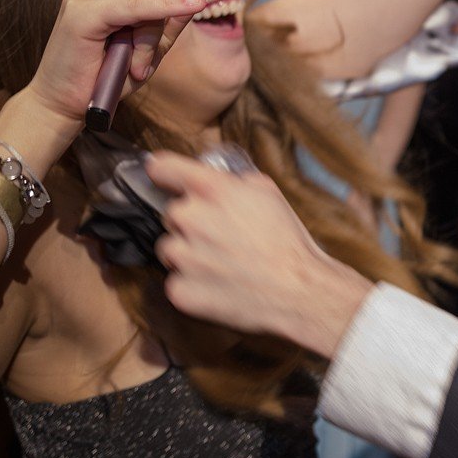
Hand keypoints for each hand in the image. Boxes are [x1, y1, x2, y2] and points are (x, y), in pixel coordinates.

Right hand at [25, 0, 209, 129]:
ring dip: (155, 35)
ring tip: (128, 60)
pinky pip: (140, 6)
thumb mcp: (154, 41)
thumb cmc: (111, 70)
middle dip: (167, 18)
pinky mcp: (85, 11)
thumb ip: (177, 13)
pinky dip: (164, 13)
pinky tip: (190, 6)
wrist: (67, 103)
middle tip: (139, 54)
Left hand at [148, 153, 373, 355]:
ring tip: (222, 264)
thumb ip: (233, 182)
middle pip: (172, 214)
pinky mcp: (179, 290)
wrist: (298, 290)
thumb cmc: (287, 241)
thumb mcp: (267, 192)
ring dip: (189, 254)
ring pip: (170, 249)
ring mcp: (182, 257)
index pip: (164, 167)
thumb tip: (217, 182)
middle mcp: (190, 219)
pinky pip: (175, 281)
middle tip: (222, 236)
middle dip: (192, 223)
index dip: (164, 171)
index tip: (160, 175)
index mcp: (212, 190)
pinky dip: (192, 284)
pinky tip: (219, 284)